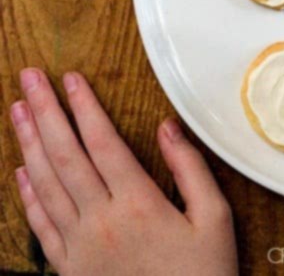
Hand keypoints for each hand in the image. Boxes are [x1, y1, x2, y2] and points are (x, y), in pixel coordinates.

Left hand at [10, 69, 237, 275]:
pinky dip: (28, 196)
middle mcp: (101, 221)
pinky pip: (42, 227)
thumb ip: (190, 168)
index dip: (84, 106)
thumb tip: (167, 127)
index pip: (102, 141)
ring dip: (30, 143)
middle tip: (30, 78)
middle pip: (65, 155)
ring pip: (46, 185)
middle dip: (46, 112)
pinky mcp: (71, 271)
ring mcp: (80, 248)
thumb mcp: (214, 218)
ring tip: (18, 110)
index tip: (71, 77)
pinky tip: (21, 171)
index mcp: (139, 202)